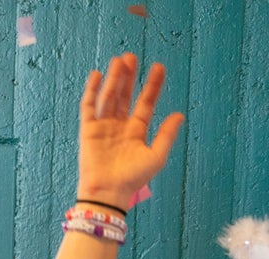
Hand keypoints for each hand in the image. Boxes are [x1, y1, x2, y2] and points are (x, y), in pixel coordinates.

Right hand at [76, 53, 183, 208]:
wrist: (108, 191)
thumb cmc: (133, 179)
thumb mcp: (156, 156)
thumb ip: (167, 135)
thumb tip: (180, 114)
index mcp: (137, 131)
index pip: (146, 103)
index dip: (152, 85)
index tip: (159, 67)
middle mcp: (120, 126)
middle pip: (125, 96)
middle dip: (129, 77)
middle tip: (133, 56)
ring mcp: (103, 127)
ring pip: (109, 97)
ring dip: (114, 79)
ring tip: (119, 60)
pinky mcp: (88, 130)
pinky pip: (89, 107)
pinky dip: (92, 91)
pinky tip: (98, 75)